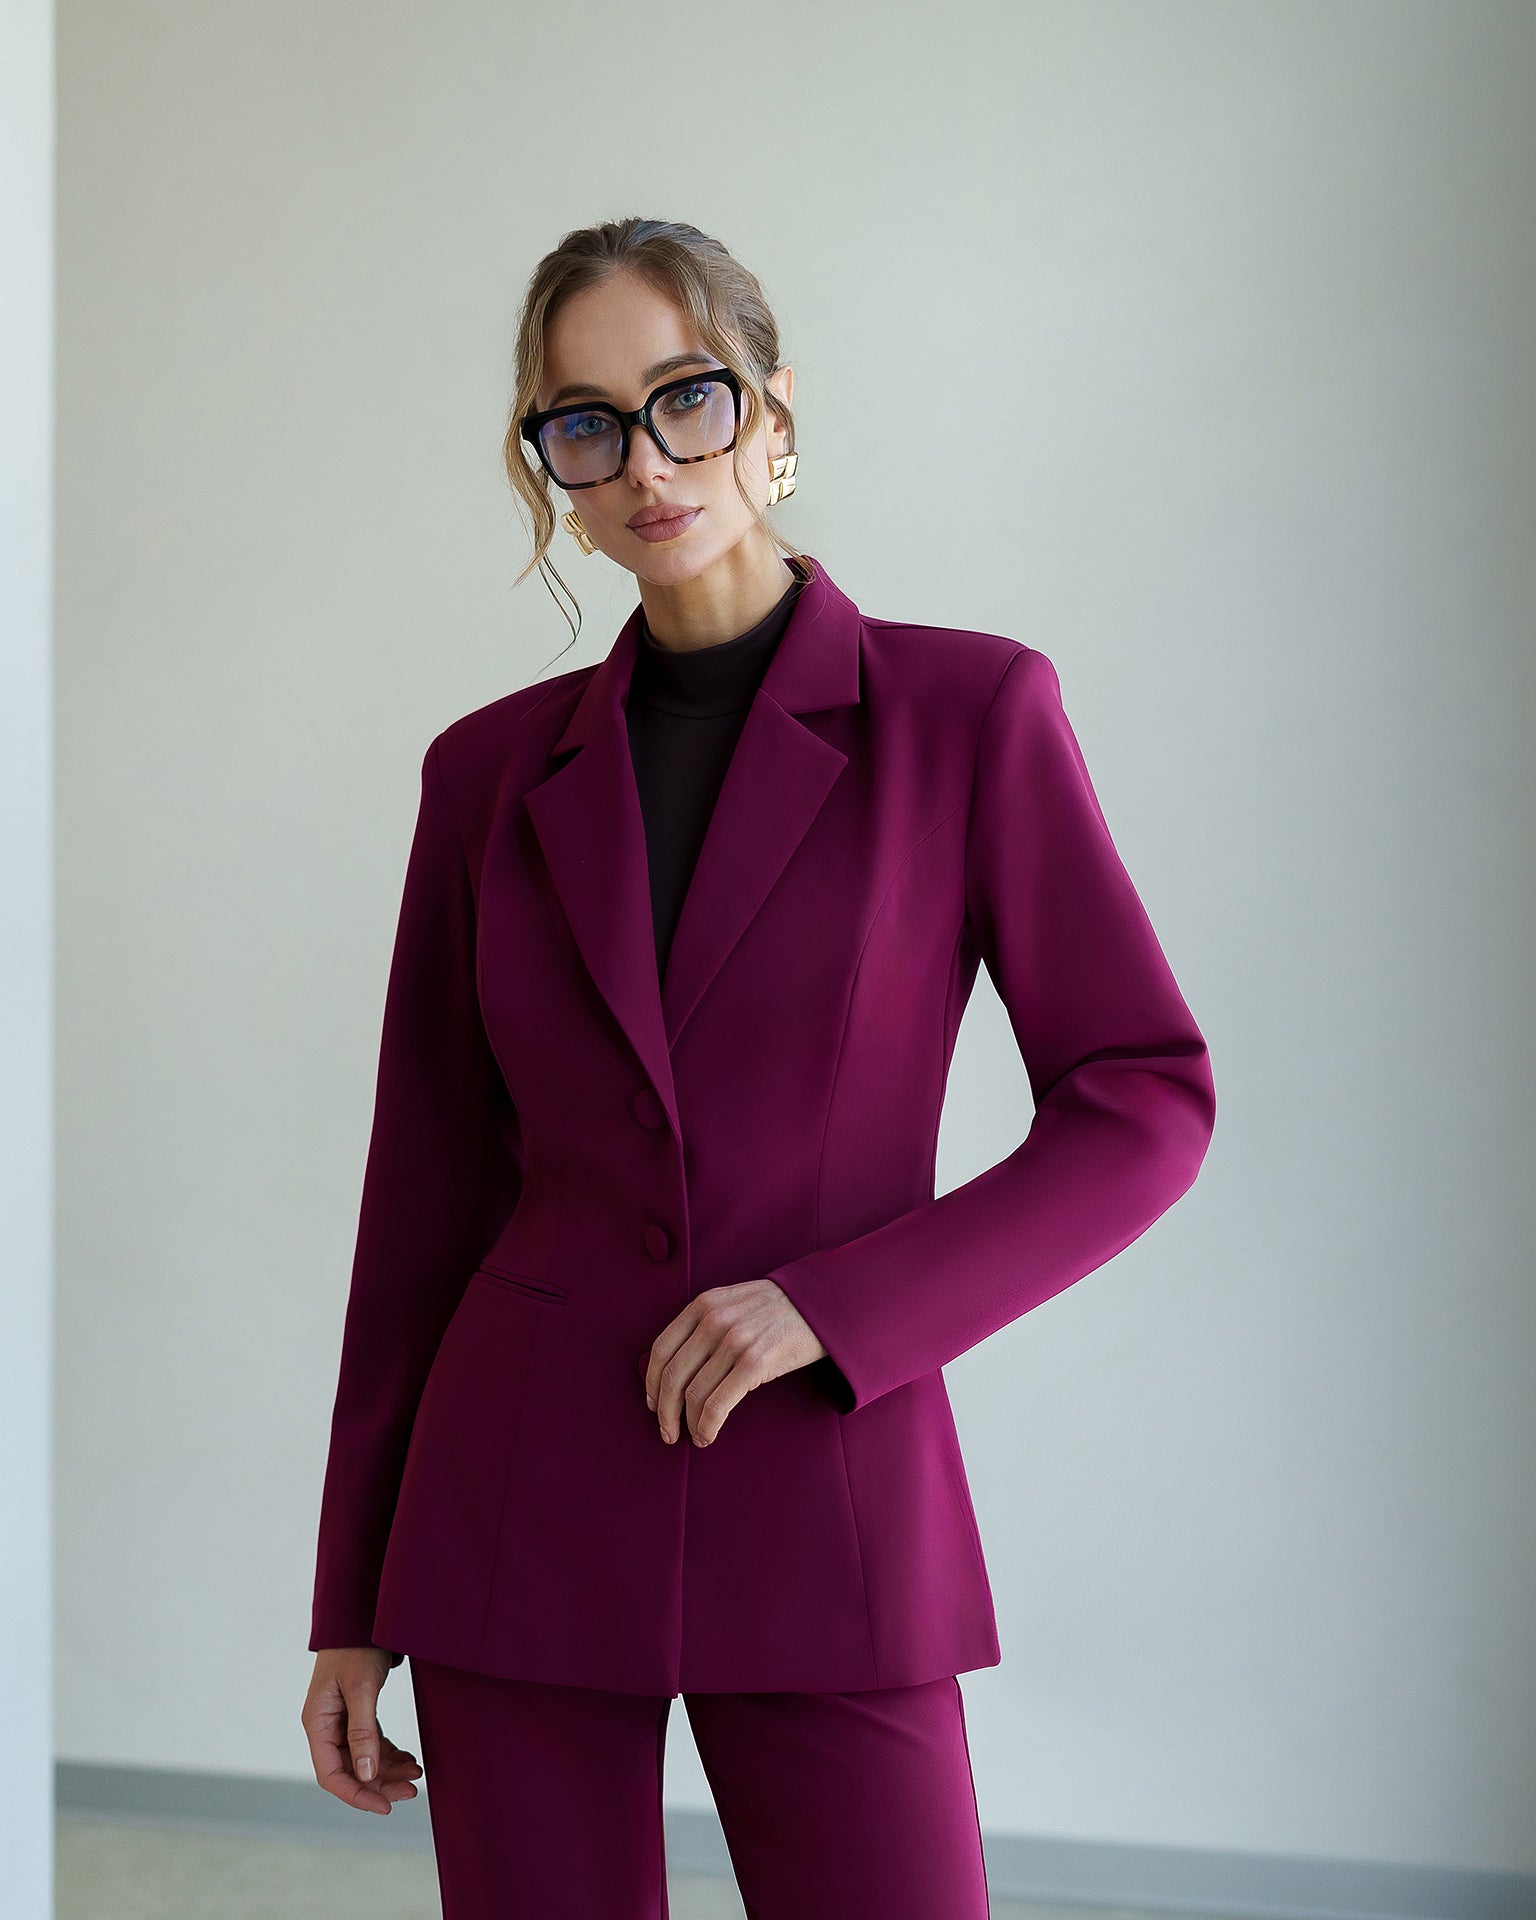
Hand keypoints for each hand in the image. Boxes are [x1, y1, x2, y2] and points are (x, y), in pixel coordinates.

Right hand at [301, 1648, 421, 1815]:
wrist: (362, 1615)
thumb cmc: (357, 1647)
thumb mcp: (361, 1688)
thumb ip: (362, 1731)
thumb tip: (365, 1774)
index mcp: (317, 1723)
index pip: (331, 1775)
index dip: (357, 1795)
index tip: (385, 1807)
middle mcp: (326, 1726)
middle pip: (350, 1771)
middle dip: (380, 1785)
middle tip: (412, 1791)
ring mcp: (341, 1721)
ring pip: (363, 1760)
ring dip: (388, 1772)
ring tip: (416, 1775)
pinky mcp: (357, 1713)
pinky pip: (372, 1744)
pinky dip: (389, 1754)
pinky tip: (409, 1760)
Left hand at [643, 1278, 827, 1447]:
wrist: (822, 1304)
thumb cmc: (776, 1309)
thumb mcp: (733, 1303)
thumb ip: (704, 1323)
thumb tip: (676, 1367)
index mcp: (703, 1304)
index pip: (661, 1349)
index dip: (650, 1383)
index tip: (654, 1404)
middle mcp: (714, 1320)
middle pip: (671, 1376)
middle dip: (665, 1411)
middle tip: (667, 1431)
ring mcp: (734, 1340)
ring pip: (693, 1394)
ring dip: (688, 1424)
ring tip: (694, 1436)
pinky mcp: (755, 1362)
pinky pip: (718, 1404)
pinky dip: (707, 1426)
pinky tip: (708, 1435)